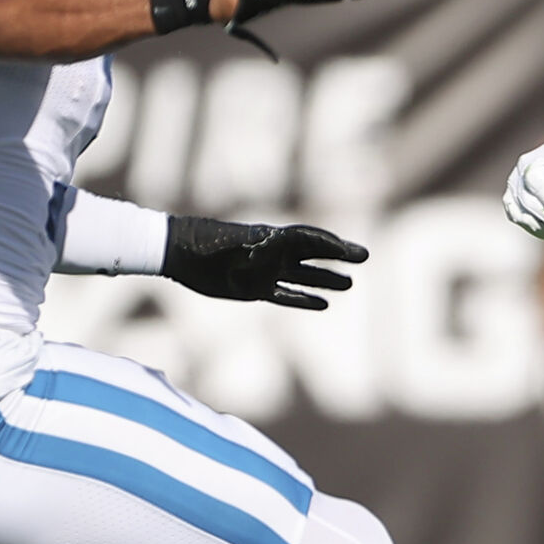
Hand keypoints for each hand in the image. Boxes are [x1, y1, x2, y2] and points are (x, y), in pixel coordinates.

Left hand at [161, 216, 367, 310]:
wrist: (180, 253)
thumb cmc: (209, 243)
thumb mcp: (242, 241)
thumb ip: (270, 243)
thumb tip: (289, 241)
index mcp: (274, 238)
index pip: (312, 240)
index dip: (335, 245)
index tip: (356, 253)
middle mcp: (274, 254)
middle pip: (313, 256)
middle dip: (337, 258)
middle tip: (362, 258)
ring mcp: (265, 272)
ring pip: (303, 277)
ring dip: (325, 281)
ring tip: (348, 284)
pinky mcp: (254, 289)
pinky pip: (285, 296)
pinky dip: (303, 300)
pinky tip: (323, 304)